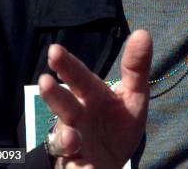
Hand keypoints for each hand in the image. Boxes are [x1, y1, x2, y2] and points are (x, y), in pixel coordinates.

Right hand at [38, 30, 152, 168]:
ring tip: (70, 136)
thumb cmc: (119, 122)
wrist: (113, 160)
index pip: (79, 78)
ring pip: (64, 140)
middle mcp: (78, 118)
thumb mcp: (135, 94)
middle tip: (45, 82)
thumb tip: (142, 32)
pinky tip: (82, 167)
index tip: (54, 50)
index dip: (68, 65)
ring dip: (64, 138)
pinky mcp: (78, 167)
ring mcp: (75, 144)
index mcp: (92, 97)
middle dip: (55, 95)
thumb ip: (136, 67)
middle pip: (65, 106)